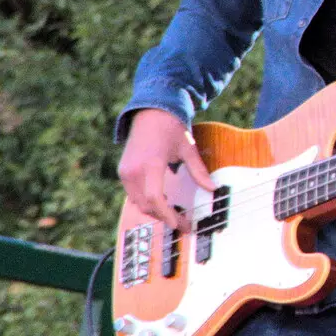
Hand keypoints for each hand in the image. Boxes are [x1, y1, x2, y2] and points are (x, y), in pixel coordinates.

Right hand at [117, 108, 215, 230]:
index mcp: (151, 164)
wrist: (151, 112)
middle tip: (183, 223)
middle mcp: (134, 170)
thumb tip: (212, 189)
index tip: (179, 224)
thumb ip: (199, 171)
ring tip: (175, 215)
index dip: (166, 214)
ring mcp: (125, 171)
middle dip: (164, 217)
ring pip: (138, 202)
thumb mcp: (189, 148)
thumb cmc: (172, 128)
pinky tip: (163, 202)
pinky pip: (133, 194)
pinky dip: (147, 201)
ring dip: (155, 211)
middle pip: (146, 204)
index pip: (155, 198)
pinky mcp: (123, 171)